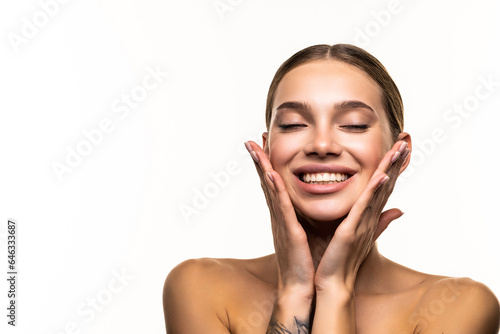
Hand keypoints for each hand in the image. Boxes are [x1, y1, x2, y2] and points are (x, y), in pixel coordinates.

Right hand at [245, 141, 314, 299]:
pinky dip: (275, 189)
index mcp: (285, 215)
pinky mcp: (288, 231)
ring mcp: (281, 222)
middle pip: (266, 182)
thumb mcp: (313, 232)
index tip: (266, 145)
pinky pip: (281, 206)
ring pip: (269, 189)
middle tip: (252, 139)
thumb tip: (325, 203)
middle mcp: (279, 215)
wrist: (304, 287)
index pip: (275, 184)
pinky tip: (271, 173)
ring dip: (262, 167)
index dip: (268, 164)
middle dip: (259, 160)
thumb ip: (318, 214)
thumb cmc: (310, 261)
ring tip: (254, 147)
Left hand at [314, 140, 409, 291]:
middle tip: (404, 142)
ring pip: (378, 192)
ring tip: (398, 150)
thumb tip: (399, 210)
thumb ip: (377, 220)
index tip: (399, 148)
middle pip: (386, 185)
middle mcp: (369, 218)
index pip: (383, 187)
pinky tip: (381, 177)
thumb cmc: (342, 259)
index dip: (392, 168)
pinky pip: (364, 209)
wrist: (333, 283)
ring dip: (389, 170)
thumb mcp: (360, 234)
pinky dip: (374, 192)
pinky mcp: (352, 231)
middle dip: (395, 163)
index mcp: (368, 217)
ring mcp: (363, 224)